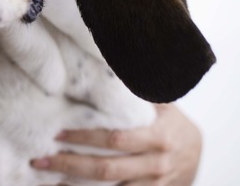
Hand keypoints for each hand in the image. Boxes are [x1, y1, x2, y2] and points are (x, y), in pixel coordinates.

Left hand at [31, 104, 201, 184]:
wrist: (199, 155)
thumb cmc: (173, 124)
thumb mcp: (162, 104)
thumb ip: (136, 93)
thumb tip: (105, 66)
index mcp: (159, 136)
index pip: (116, 139)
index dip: (86, 138)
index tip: (59, 133)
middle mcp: (156, 164)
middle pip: (107, 169)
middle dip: (71, 165)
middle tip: (40, 159)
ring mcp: (153, 185)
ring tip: (46, 178)